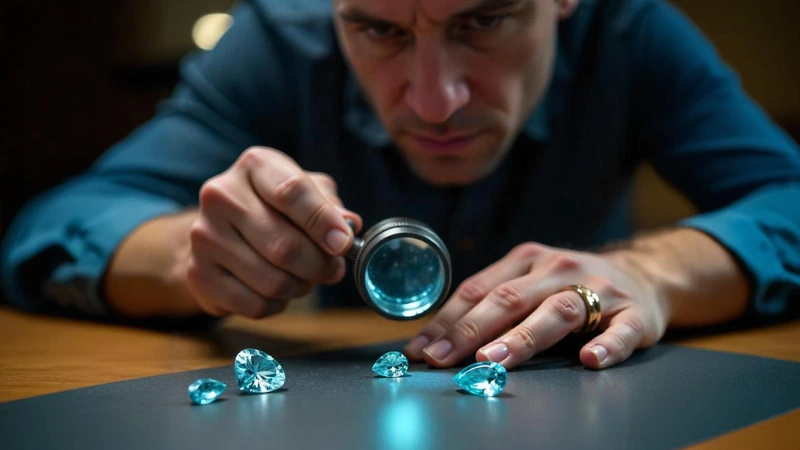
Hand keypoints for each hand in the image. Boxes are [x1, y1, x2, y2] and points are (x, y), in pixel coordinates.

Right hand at [186, 147, 361, 317]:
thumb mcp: (308, 192)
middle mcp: (221, 194)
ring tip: (303, 278)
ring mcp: (204, 235)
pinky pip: (254, 304)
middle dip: (319, 266)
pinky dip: (276, 304)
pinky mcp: (197, 273)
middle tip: (332, 270)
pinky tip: (276, 290)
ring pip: (272, 281)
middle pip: (284, 246)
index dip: (323, 222)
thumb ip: (330, 206)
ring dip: (300, 287)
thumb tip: (348, 225)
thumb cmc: (276, 208)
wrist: (222, 231)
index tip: (343, 244)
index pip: (292, 192)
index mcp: (255, 165)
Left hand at [404, 243, 668, 368]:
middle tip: (445, 357)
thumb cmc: (571, 285)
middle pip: (510, 299)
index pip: (478, 288)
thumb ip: (492, 305)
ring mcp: (598, 289)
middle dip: (472, 330)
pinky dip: (607, 345)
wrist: (642, 274)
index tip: (423, 348)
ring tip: (494, 360)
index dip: (448, 319)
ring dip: (523, 337)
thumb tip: (438, 342)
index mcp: (526, 260)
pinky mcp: (634, 313)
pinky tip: (591, 360)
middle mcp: (558, 268)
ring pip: (557, 311)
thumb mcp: (530, 282)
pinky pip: (620, 330)